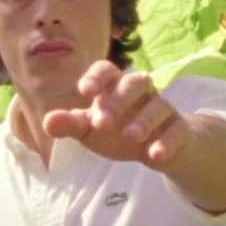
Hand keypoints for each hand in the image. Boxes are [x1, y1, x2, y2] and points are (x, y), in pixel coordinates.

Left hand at [42, 60, 195, 168]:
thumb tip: (47, 122)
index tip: (85, 92)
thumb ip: (70, 125)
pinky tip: (154, 155)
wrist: (158, 148)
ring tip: (130, 137)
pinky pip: (176, 130)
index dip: (96, 77)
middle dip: (118, 101)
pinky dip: (167, 142)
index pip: (106, 70)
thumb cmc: (118, 131)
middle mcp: (141, 92)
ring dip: (144, 120)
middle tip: (101, 124)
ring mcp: (162, 109)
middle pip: (133, 83)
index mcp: (115, 86)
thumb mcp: (90, 130)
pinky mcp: (178, 129)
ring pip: (158, 105)